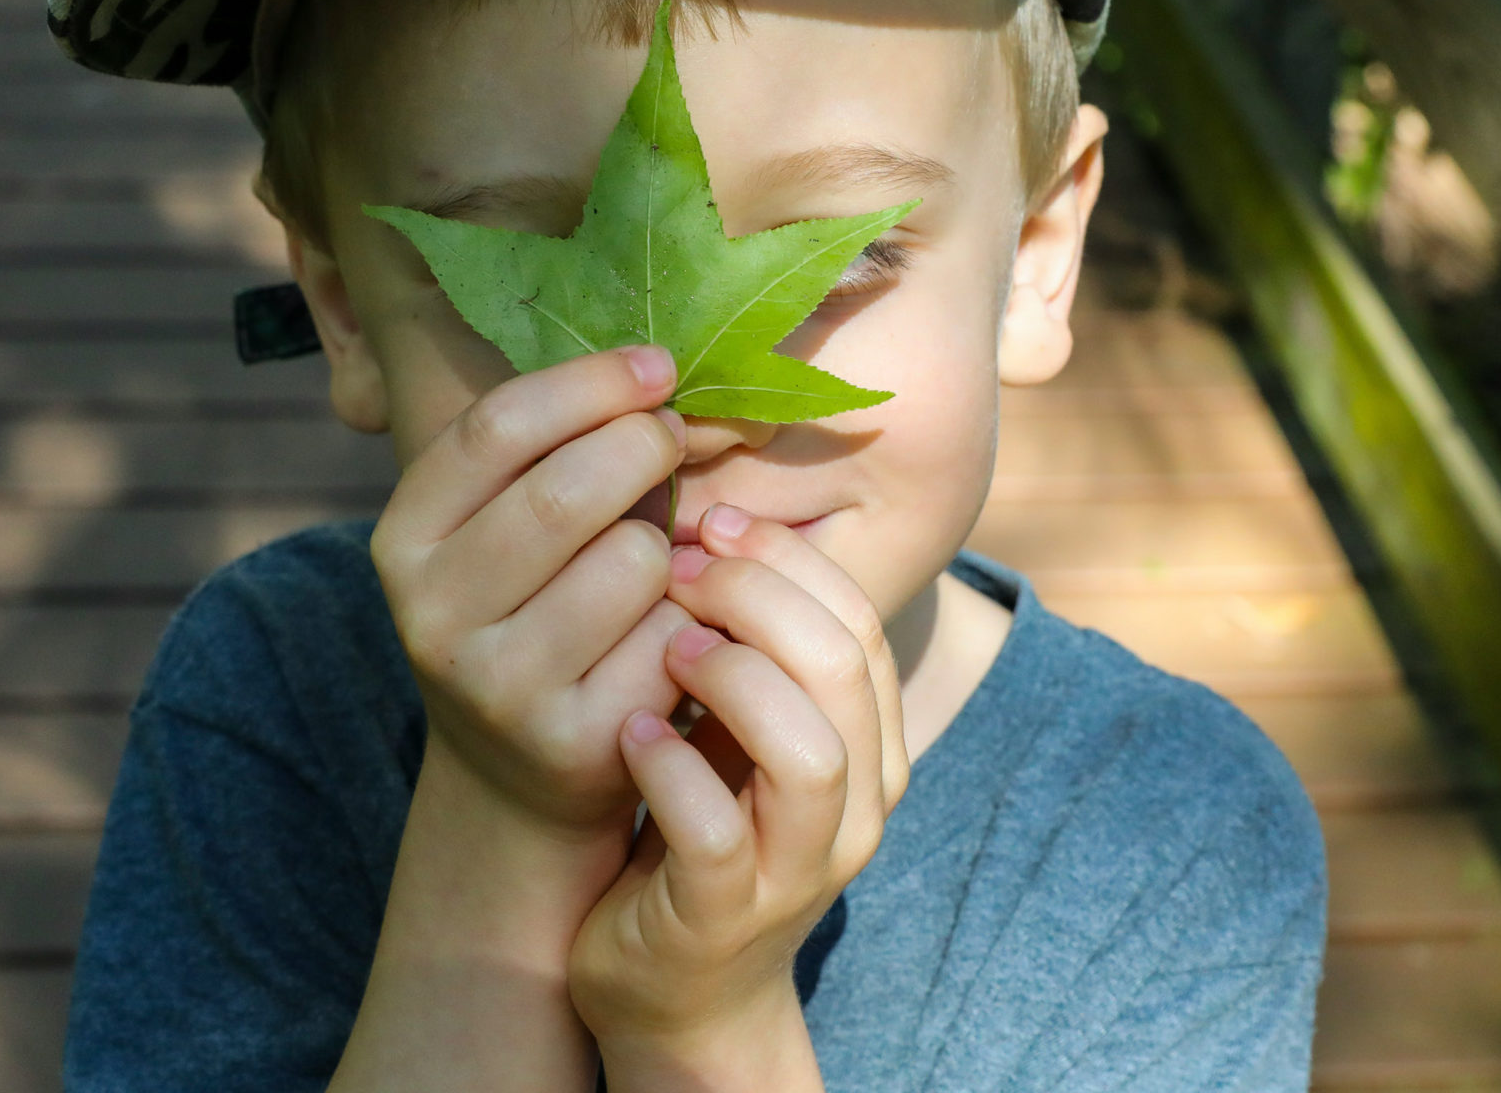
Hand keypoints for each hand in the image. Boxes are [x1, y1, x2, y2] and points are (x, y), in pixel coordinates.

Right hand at [370, 344, 695, 837]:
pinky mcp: (571, 742)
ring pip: (631, 560)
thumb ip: (549, 451)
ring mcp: (497, 687)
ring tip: (657, 559)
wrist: (518, 776)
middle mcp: (432, 615)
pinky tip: (674, 629)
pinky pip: (671, 637)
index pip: (496, 428)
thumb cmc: (529, 610)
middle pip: (566, 490)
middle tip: (673, 438)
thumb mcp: (497, 530)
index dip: (589, 383)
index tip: (657, 364)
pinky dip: (691, 619)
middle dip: (643, 445)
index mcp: (403, 539)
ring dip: (669, 544)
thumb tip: (657, 363)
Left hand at [568, 508, 910, 1088]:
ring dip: (731, 679)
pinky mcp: (727, 915)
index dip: (787, 559)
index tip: (710, 520)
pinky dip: (671, 770)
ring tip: (664, 646)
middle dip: (759, 596)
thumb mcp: (740, 728)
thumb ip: (749, 645)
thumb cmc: (700, 827)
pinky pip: (717, 832)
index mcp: (871, 745)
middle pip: (845, 667)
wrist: (676, 985)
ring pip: (809, 753)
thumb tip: (707, 516)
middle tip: (678, 566)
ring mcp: (798, 867)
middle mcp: (857, 805)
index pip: (859, 622)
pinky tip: (628, 731)